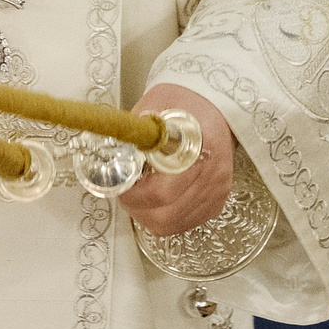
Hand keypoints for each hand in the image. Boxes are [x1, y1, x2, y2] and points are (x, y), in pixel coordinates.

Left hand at [117, 85, 232, 237]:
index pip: (162, 192)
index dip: (134, 195)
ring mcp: (216, 191)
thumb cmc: (187, 105)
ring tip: (138, 197)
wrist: (214, 108)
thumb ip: (137, 127)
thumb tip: (112, 144)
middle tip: (125, 193)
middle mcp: (212, 175)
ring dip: (150, 215)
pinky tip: (157, 201)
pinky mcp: (216, 201)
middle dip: (138, 208)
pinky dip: (167, 217)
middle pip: (168, 215)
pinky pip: (186, 222)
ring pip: (175, 223)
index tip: (121, 185)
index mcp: (198, 148)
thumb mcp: (157, 104)